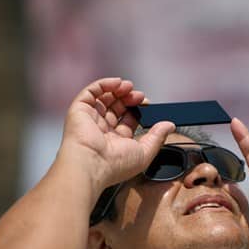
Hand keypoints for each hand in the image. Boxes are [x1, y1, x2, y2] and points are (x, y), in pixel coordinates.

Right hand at [60, 77, 174, 191]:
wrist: (92, 164)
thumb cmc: (115, 165)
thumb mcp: (145, 152)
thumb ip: (158, 137)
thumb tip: (169, 126)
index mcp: (115, 142)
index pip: (127, 120)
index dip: (138, 110)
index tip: (147, 104)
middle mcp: (102, 131)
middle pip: (116, 107)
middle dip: (130, 99)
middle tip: (140, 96)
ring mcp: (90, 120)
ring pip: (104, 98)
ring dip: (119, 90)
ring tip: (130, 87)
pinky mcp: (79, 110)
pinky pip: (91, 92)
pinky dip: (105, 84)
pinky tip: (118, 83)